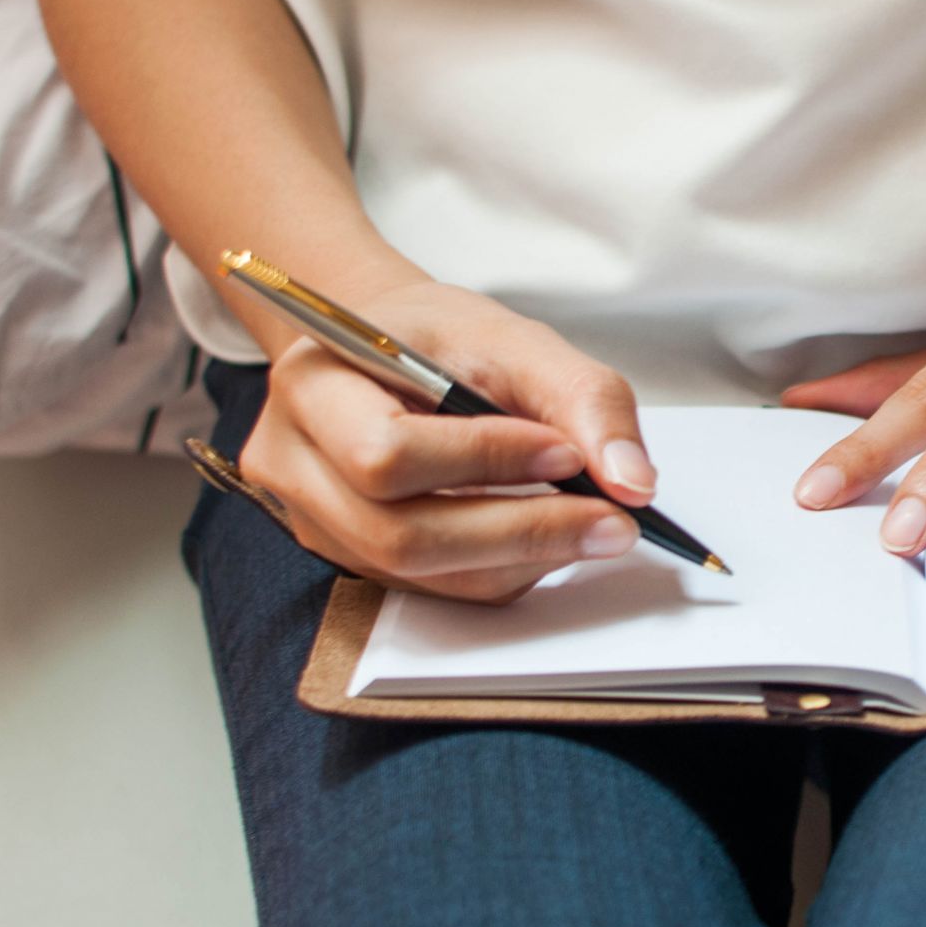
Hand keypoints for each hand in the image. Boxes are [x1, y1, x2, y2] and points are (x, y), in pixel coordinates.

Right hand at [237, 280, 660, 602]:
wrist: (391, 350)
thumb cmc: (441, 339)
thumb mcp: (516, 338)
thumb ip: (584, 399)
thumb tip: (632, 483)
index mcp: (314, 385)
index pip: (385, 453)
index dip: (483, 462)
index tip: (568, 453)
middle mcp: (293, 463)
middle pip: (398, 536)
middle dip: (519, 532)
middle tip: (612, 520)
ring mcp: (313, 521)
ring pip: (421, 575)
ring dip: (521, 559)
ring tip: (592, 525)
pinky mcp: (349, 556)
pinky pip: (433, 588)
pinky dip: (503, 569)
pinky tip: (547, 535)